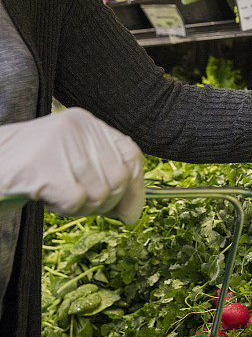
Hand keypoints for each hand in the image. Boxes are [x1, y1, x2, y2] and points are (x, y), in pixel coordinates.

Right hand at [0, 108, 144, 223]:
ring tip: (57, 197)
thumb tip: (133, 214)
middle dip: (106, 203)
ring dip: (81, 208)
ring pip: (100, 193)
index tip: (130, 212)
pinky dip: (63, 209)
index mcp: (85, 122)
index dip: (136, 187)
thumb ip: (105, 178)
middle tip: (80, 204)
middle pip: (119, 178)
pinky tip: (46, 199)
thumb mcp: (71, 164)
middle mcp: (77, 128)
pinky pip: (76, 201)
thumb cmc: (29, 170)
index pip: (131, 154)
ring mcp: (59, 145)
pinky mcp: (43, 168)